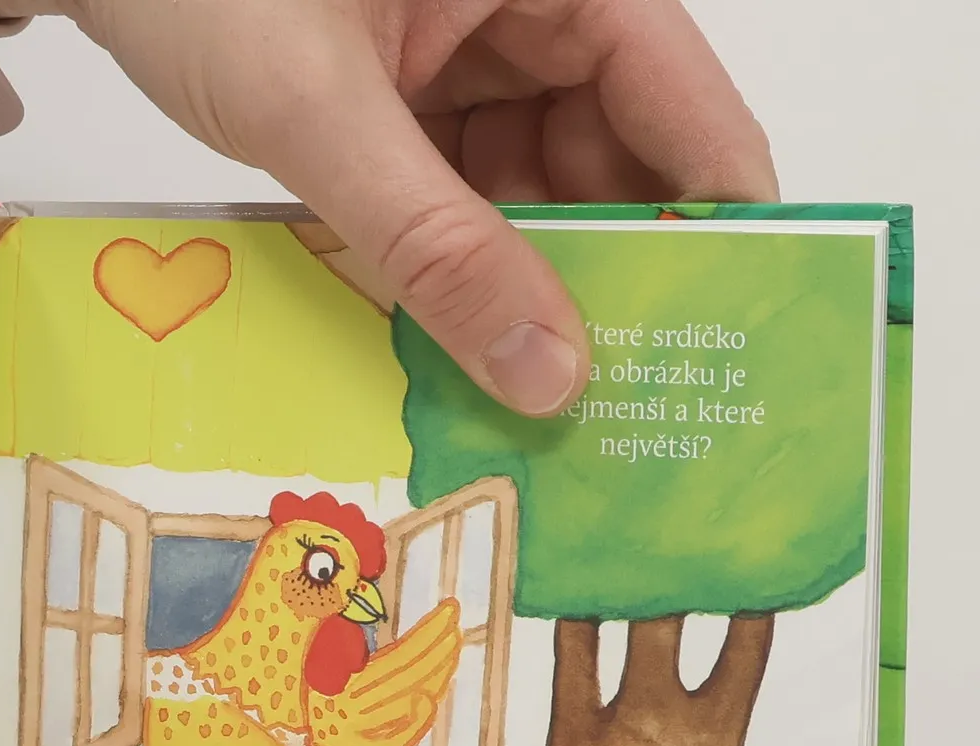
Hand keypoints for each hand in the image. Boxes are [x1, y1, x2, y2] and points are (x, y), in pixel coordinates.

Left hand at [48, 0, 776, 413]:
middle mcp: (515, 1)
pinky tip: (458, 345)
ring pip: (529, 183)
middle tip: (626, 394)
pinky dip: (453, 268)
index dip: (712, 199)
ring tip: (540, 393)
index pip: (671, 77)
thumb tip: (545, 368)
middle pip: (607, 143)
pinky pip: (454, 195)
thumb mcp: (319, 115)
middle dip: (611, 267)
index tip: (739, 313)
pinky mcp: (396, 104)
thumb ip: (431, 244)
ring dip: (526, 283)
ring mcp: (455, 54)